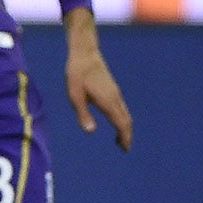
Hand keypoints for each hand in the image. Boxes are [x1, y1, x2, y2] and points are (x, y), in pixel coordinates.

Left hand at [64, 16, 132, 151]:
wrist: (85, 53)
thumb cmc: (77, 74)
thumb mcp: (75, 95)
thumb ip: (83, 114)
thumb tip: (91, 132)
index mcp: (108, 101)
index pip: (122, 123)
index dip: (125, 137)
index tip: (125, 149)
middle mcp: (115, 98)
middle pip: (127, 120)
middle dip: (127, 135)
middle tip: (123, 148)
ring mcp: (116, 92)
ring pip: (125, 114)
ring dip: (124, 127)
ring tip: (119, 139)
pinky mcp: (113, 89)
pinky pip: (122, 108)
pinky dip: (122, 118)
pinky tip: (114, 120)